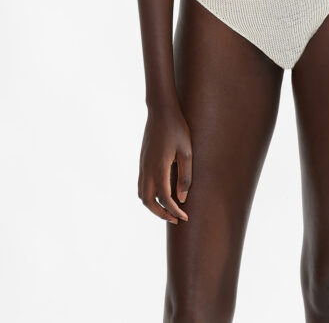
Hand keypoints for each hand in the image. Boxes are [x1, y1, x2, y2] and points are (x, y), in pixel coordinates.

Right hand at [138, 105, 191, 222]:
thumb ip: (185, 176)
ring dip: (153, 205)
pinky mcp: (142, 161)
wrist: (160, 111)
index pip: (164, 199)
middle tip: (175, 218)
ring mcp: (142, 165)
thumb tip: (182, 198)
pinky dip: (149, 195)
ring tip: (168, 209)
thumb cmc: (177, 129)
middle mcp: (147, 169)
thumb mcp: (187, 152)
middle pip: (148, 202)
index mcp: (158, 169)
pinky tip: (161, 192)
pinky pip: (141, 184)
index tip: (185, 217)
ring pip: (142, 194)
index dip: (174, 211)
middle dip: (161, 214)